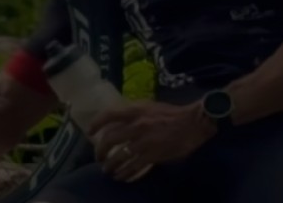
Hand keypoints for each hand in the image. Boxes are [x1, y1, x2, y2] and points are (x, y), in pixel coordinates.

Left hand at [87, 101, 215, 181]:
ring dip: (110, 165)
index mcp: (134, 111)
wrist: (193, 123)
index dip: (95, 124)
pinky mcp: (153, 155)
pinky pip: (134, 167)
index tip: (89, 132)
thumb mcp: (148, 106)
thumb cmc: (170, 114)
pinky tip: (121, 176)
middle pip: (109, 139)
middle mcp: (136, 125)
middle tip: (98, 157)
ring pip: (119, 156)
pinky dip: (125, 173)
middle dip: (100, 150)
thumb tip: (116, 121)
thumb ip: (132, 113)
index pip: (108, 116)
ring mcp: (144, 141)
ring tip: (107, 170)